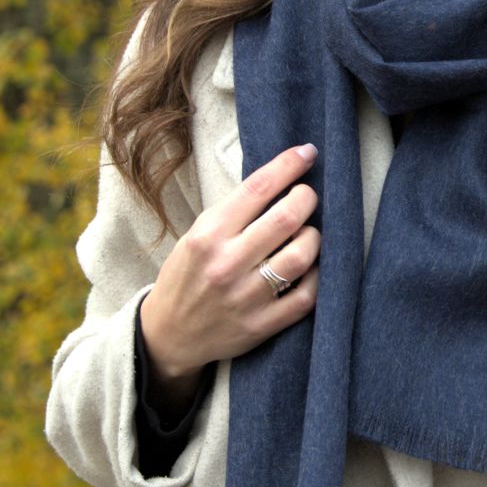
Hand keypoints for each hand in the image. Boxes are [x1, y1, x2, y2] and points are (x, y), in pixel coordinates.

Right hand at [140, 143, 320, 405]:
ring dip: (313, 236)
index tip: (307, 152)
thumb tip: (280, 179)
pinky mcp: (261, 326)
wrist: (169, 334)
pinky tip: (311, 266)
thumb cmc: (188, 275)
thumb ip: (234, 213)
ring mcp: (245, 297)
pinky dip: (317, 276)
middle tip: (308, 195)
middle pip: (286, 217)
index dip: (289, 165)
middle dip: (307, 197)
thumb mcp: (196, 235)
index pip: (258, 188)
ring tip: (307, 233)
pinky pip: (307, 296)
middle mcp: (227, 264)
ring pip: (301, 255)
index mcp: (208, 235)